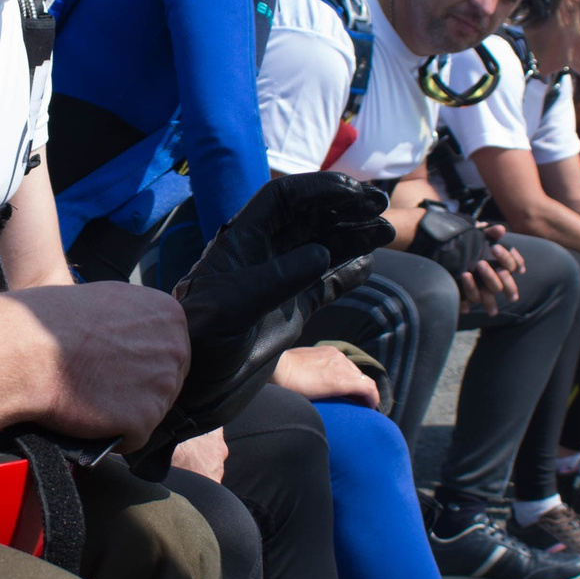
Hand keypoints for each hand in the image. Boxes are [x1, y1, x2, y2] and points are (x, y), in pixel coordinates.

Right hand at [5, 280, 190, 447]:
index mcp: (169, 314)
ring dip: (125, 414)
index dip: (141, 364)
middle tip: (102, 389)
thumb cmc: (52, 322)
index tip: (116, 367)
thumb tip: (135, 339)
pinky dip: (114, 438)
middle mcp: (175, 348)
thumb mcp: (106, 300)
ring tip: (91, 403)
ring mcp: (163, 386)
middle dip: (138, 390)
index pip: (169, 349)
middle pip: (167, 382)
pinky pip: (135, 438)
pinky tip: (90, 421)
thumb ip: (135, 320)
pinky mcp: (145, 419)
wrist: (28, 350)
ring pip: (151, 411)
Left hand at [132, 173, 389, 471]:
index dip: (319, 188)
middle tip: (380, 205)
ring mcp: (279, 284)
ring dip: (353, 236)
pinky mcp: (290, 313)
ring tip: (385, 232)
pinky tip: (368, 264)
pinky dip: (347, 274)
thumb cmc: (201, 341)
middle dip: (344, 208)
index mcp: (242, 242)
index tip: (354, 191)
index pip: (283, 199)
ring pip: (322, 248)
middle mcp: (262, 257)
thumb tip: (322, 254)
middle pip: (309, 218)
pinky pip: (325, 285)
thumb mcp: (235, 305)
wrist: (193, 389)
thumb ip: (279, 277)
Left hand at [454, 226, 521, 310]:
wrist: (449, 251)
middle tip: (482, 263)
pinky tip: (465, 277)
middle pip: (507, 284)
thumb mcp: (480, 235)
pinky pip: (474, 297)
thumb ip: (491, 232)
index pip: (514, 265)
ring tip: (475, 266)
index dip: (508, 259)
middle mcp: (497, 280)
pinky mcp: (471, 296)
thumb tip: (500, 230)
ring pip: (492, 292)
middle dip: (498, 275)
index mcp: (503, 266)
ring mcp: (485, 290)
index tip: (495, 248)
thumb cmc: (470, 244)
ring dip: (487, 279)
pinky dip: (470, 288)